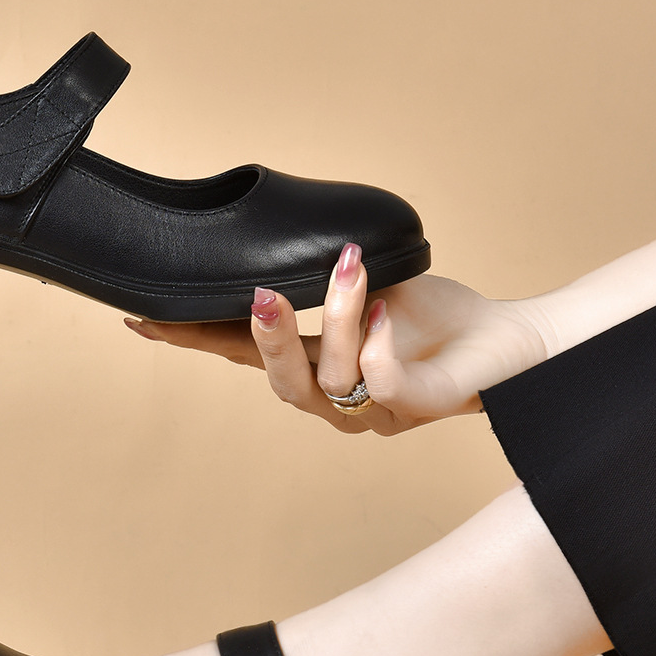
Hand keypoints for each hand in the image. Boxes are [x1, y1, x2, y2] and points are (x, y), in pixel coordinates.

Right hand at [124, 244, 548, 433]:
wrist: (512, 343)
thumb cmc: (439, 319)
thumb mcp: (367, 286)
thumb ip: (321, 280)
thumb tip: (278, 242)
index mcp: (317, 370)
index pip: (244, 357)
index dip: (195, 340)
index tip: (142, 317)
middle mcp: (339, 403)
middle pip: (280, 386)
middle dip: (263, 339)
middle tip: (257, 293)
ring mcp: (379, 414)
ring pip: (331, 383)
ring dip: (335, 319)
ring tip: (349, 268)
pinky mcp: (421, 409)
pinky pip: (385, 386)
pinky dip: (377, 346)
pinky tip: (384, 313)